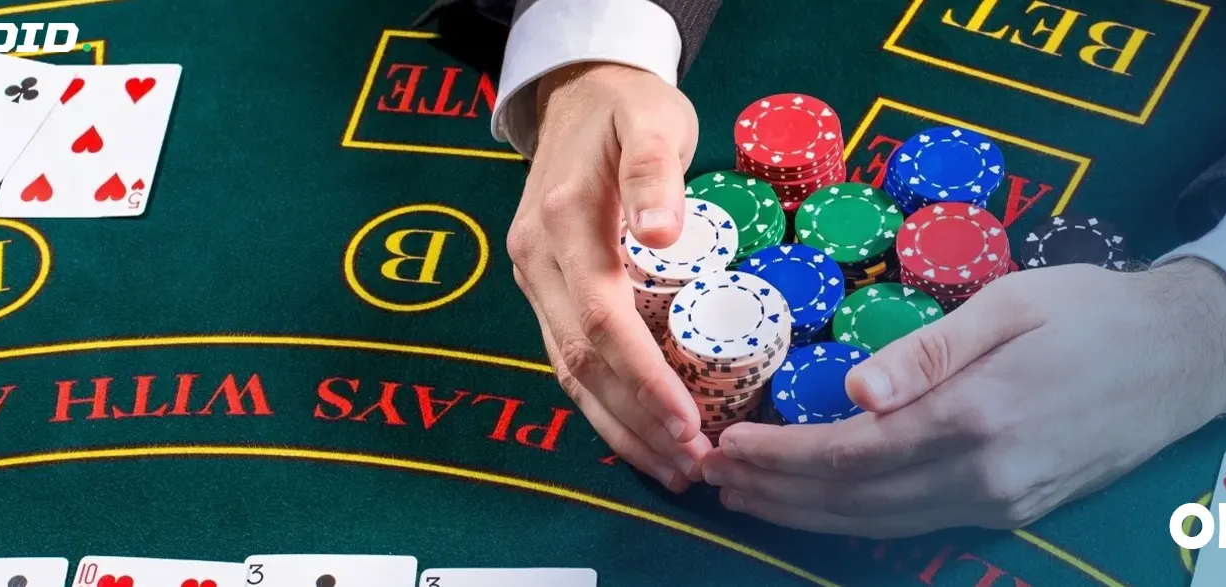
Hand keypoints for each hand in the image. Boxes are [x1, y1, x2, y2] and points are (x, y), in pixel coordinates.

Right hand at [508, 63, 707, 491]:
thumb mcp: (651, 120)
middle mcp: (537, 261)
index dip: (645, 379)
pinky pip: (568, 355)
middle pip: (582, 362)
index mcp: (564, 226)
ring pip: (569, 370)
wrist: (577, 89)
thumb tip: (663, 232)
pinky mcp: (543, 286)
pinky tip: (637, 431)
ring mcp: (534, 277)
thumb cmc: (627, 105)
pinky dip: (602, 401)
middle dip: (636, 422)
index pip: (603, 322)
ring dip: (619, 425)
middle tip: (690, 465)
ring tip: (670, 467)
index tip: (688, 421)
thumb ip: (654, 172)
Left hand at [699, 260, 1225, 536]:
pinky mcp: (1016, 510)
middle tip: (711, 476)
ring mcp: (1003, 503)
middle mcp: (986, 476)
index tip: (725, 443)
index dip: (780, 456)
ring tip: (747, 494)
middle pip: (854, 501)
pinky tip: (822, 504)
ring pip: (881, 525)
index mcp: (977, 417)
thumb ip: (927, 350)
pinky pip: (917, 524)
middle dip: (774, 492)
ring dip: (805, 514)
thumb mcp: (1008, 304)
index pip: (850, 453)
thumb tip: (851, 394)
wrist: (1187, 356)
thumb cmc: (1095, 312)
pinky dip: (857, 518)